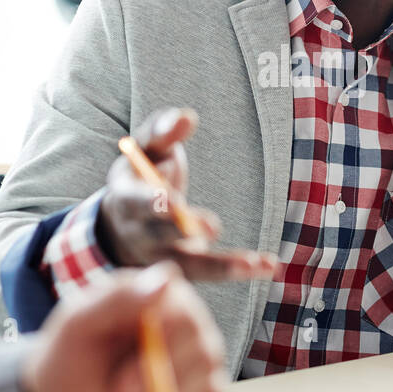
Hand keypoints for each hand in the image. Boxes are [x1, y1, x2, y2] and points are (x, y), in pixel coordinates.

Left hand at [20, 262, 227, 391]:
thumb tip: (168, 277)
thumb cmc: (66, 359)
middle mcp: (190, 332)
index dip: (163, 353)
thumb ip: (119, 298)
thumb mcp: (79, 326)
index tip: (121, 382)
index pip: (189, 320)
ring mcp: (197, 371)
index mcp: (164, 301)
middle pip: (206, 357)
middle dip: (159, 387)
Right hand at [96, 106, 279, 280]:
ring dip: (223, 266)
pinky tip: (269, 266)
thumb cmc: (142, 174)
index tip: (172, 201)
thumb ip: (162, 132)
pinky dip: (238, 269)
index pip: (136, 202)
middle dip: (183, 231)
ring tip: (256, 263)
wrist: (123, 225)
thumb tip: (187, 117)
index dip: (153, 203)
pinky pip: (209, 274)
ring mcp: (161, 258)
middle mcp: (140, 234)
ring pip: (189, 266)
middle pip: (160, 236)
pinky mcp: (183, 271)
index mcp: (126, 200)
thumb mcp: (146, 150)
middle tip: (212, 227)